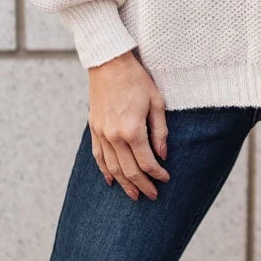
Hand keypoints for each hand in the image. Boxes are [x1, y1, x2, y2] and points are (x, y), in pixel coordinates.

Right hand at [87, 50, 169, 201]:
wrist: (108, 63)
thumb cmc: (136, 80)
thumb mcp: (156, 103)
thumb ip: (160, 132)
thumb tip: (163, 155)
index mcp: (132, 130)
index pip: (147, 162)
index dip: (157, 174)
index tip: (165, 179)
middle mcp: (114, 136)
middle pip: (129, 170)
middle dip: (142, 185)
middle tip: (152, 196)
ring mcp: (101, 134)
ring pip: (112, 168)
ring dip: (124, 184)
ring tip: (134, 195)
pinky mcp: (94, 129)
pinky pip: (98, 156)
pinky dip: (105, 171)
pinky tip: (111, 181)